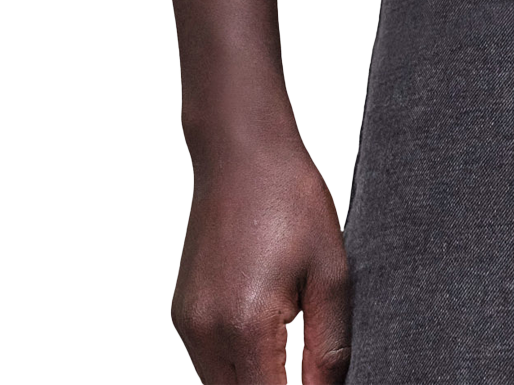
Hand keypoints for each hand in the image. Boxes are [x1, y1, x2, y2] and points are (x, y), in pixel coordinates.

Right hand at [172, 132, 350, 384]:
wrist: (241, 151)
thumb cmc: (291, 198)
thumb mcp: (332, 271)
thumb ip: (329, 347)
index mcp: (247, 325)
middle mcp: (207, 333)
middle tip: (310, 374)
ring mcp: (189, 324)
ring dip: (256, 383)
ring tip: (291, 354)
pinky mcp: (182, 314)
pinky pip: (208, 364)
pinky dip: (237, 367)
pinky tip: (267, 337)